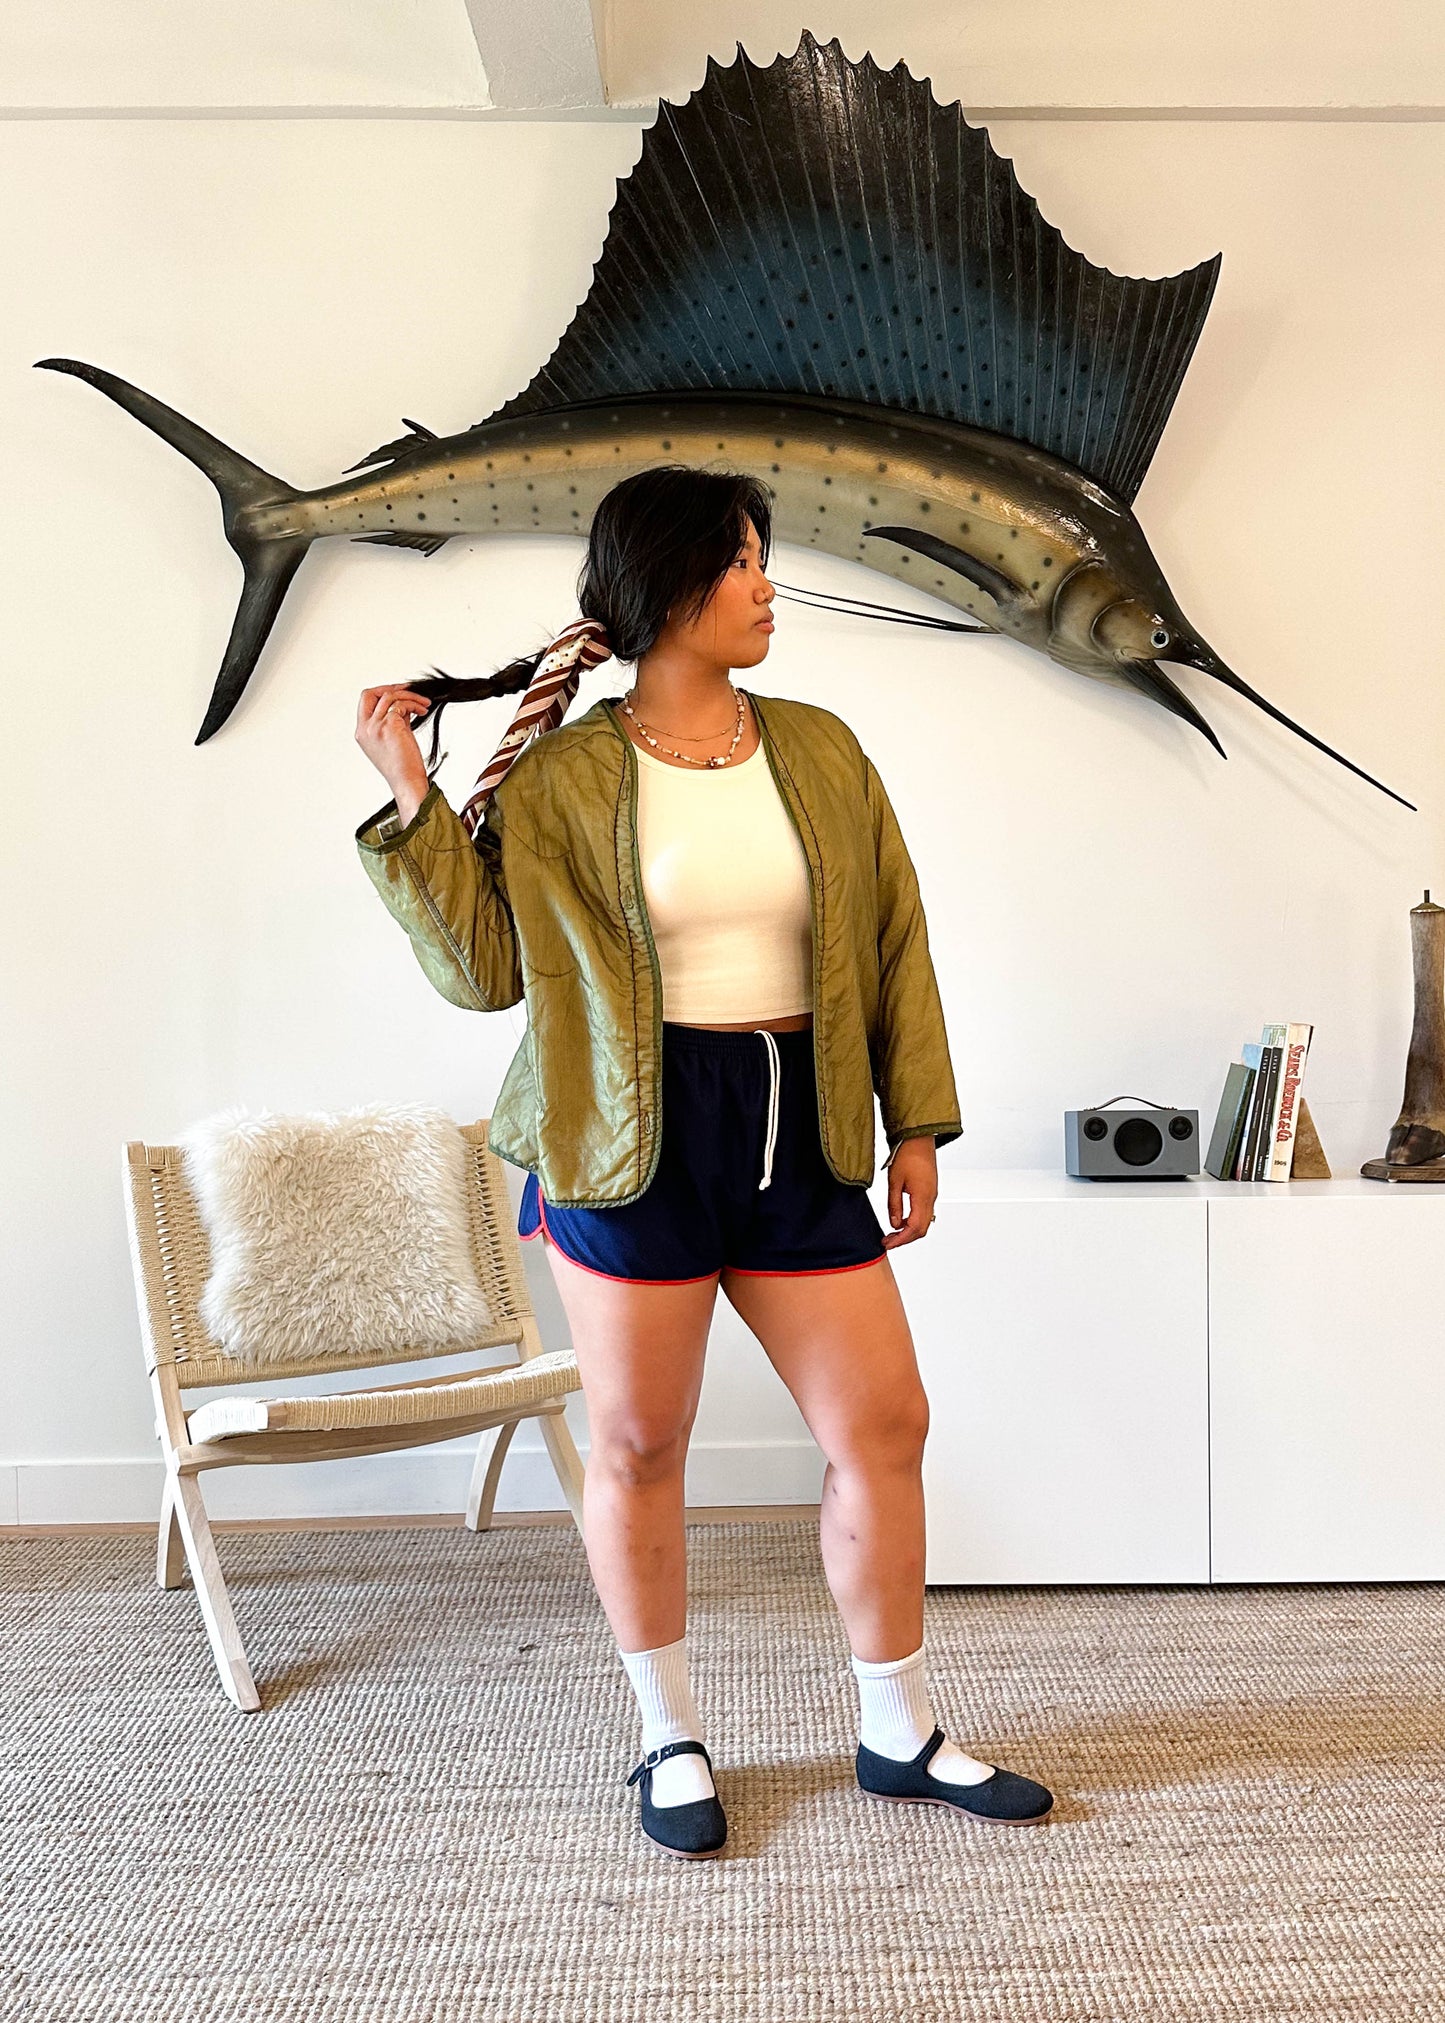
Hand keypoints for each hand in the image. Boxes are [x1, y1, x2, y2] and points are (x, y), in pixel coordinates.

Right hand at [355, 683, 433, 806]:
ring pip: (389, 696)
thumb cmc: (402, 765)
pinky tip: (423, 711)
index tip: (400, 694)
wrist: (407, 781)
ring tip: (423, 705)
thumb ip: (394, 719)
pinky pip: (401, 705)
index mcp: (362, 732)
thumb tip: (403, 703)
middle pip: (371, 693)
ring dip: (409, 696)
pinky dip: (414, 705)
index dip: (382, 693)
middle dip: (392, 688)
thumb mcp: (393, 738)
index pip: (366, 701)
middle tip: (410, 691)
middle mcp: (365, 728)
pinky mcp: (389, 726)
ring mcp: (375, 727)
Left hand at [881, 1136, 937, 1247]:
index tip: (888, 1244)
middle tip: (888, 1241)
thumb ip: (894, 1205)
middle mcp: (931, 1198)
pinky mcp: (930, 1191)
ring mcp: (932, 1195)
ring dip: (909, 1231)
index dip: (901, 1239)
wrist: (918, 1138)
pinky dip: (913, 1221)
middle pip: (922, 1229)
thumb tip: (894, 1224)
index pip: (914, 1227)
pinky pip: (925, 1213)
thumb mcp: (894, 1181)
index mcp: (923, 1196)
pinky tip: (901, 1220)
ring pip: (924, 1222)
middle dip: (905, 1239)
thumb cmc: (907, 1154)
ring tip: (892, 1233)